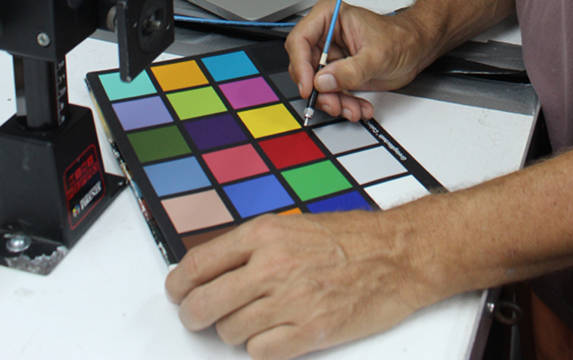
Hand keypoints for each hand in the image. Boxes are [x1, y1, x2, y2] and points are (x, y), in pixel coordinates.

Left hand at [164, 203, 431, 359]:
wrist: (396, 255)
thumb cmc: (351, 238)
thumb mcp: (294, 226)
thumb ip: (253, 247)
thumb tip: (213, 269)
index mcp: (264, 234)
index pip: (198, 264)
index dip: (179, 283)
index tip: (177, 291)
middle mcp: (270, 266)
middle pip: (203, 304)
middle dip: (194, 315)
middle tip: (198, 316)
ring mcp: (288, 301)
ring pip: (228, 332)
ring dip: (235, 330)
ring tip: (256, 318)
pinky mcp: (307, 333)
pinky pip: (258, 353)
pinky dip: (261, 347)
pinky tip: (275, 333)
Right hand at [285, 0, 429, 120]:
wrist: (416, 49)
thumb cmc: (401, 38)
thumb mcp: (377, 55)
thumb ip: (350, 70)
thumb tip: (323, 81)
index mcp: (330, 17)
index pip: (299, 40)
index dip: (300, 65)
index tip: (309, 86)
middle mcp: (326, 36)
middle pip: (304, 66)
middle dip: (320, 90)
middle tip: (334, 103)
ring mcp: (331, 56)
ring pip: (316, 85)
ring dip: (334, 101)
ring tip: (353, 108)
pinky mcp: (338, 73)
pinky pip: (330, 93)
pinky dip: (343, 104)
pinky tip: (358, 106)